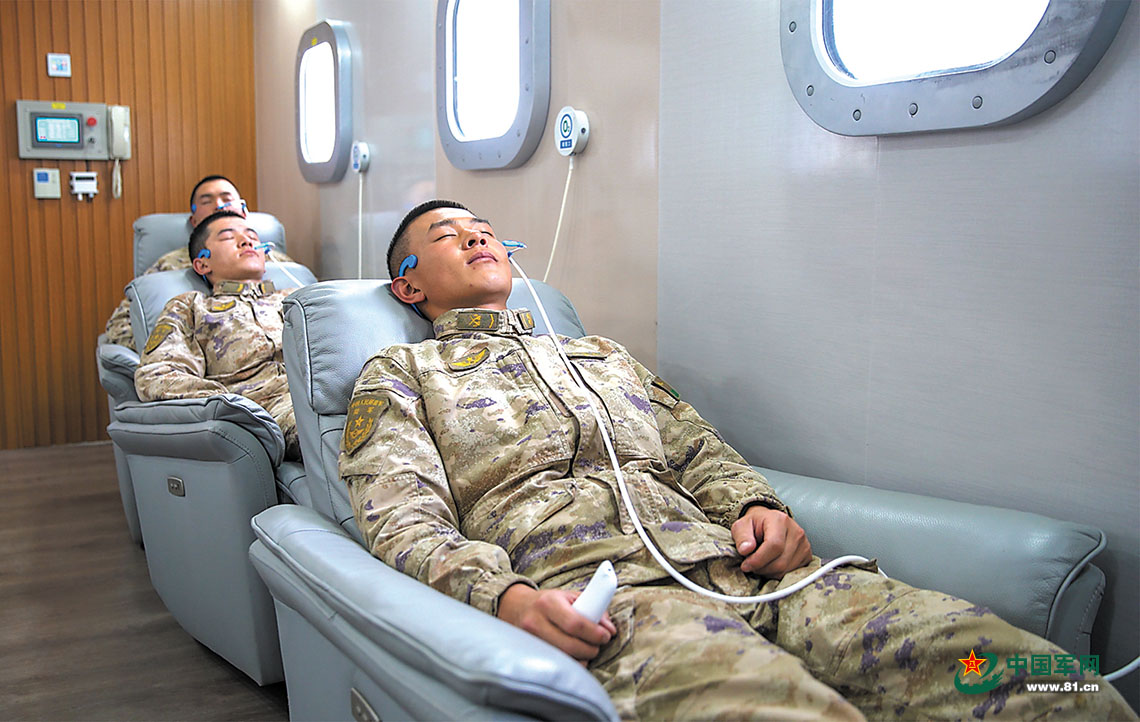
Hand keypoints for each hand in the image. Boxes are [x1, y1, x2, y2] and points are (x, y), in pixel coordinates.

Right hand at [497, 583, 616, 661]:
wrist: (517, 607)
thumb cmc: (548, 602)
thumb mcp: (569, 597)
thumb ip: (593, 608)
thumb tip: (609, 629)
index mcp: (548, 603)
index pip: (575, 623)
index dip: (594, 633)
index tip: (606, 635)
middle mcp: (536, 622)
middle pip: (570, 645)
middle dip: (591, 648)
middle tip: (598, 645)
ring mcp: (530, 640)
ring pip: (563, 658)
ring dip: (583, 657)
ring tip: (588, 649)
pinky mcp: (529, 653)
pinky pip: (555, 664)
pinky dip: (571, 663)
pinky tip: (576, 657)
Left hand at [731, 506, 811, 577]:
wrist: (769, 523)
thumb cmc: (755, 525)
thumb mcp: (741, 526)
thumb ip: (742, 537)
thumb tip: (745, 550)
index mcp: (780, 520)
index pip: (774, 545)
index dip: (758, 560)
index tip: (745, 565)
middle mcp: (796, 532)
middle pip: (780, 562)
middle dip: (761, 569)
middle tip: (751, 565)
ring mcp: (804, 545)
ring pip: (785, 571)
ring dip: (768, 573)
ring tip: (760, 563)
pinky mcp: (807, 556)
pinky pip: (792, 574)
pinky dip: (778, 574)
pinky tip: (771, 565)